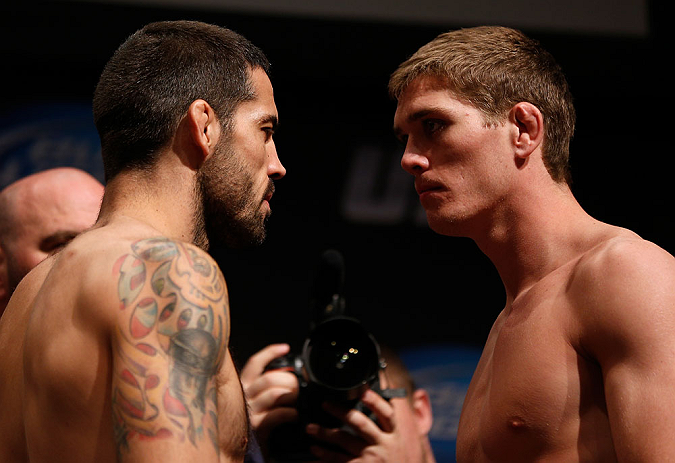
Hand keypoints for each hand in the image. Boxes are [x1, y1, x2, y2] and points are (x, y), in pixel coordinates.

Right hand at [240, 344, 298, 442]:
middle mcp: (242, 395)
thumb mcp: (252, 399)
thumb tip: (288, 375)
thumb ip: (263, 386)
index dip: (270, 353)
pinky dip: (290, 413)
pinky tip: (293, 415)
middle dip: (289, 380)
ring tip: (294, 401)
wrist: (240, 447)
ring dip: (291, 395)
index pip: (255, 363)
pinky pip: (278, 414)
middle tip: (296, 387)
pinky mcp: (255, 425)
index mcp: (242, 385)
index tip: (286, 348)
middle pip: (270, 378)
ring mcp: (248, 410)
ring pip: (275, 393)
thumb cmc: (249, 419)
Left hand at [305, 389, 422, 462]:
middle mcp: (384, 445)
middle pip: (360, 423)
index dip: (375, 400)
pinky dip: (324, 454)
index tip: (362, 390)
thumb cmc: (402, 462)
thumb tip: (417, 394)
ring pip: (344, 440)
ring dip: (324, 432)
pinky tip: (315, 449)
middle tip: (326, 404)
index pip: (386, 414)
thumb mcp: (409, 443)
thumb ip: (401, 422)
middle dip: (341, 412)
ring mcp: (371, 458)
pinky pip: (338, 460)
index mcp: (396, 436)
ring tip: (310, 427)